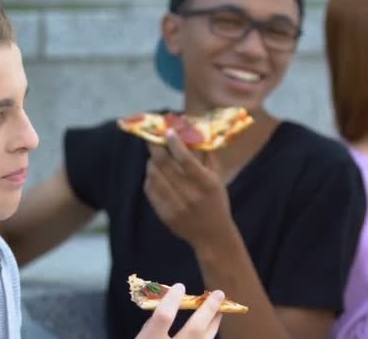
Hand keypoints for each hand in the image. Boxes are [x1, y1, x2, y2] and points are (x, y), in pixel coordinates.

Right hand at [136, 284, 224, 338]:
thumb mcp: (142, 338)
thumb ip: (153, 325)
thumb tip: (171, 304)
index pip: (163, 317)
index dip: (172, 300)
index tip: (180, 286)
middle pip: (194, 330)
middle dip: (208, 310)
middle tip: (218, 294)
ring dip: (214, 323)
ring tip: (220, 309)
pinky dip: (208, 336)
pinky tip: (210, 328)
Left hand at [144, 130, 234, 246]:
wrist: (212, 236)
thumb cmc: (216, 203)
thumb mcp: (218, 179)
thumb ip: (207, 156)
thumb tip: (194, 133)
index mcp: (206, 183)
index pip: (186, 159)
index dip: (174, 143)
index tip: (168, 131)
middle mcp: (190, 194)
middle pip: (165, 165)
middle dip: (156, 148)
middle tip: (152, 138)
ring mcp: (176, 206)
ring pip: (154, 176)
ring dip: (151, 162)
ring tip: (154, 157)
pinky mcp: (164, 214)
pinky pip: (150, 191)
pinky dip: (149, 179)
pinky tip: (153, 174)